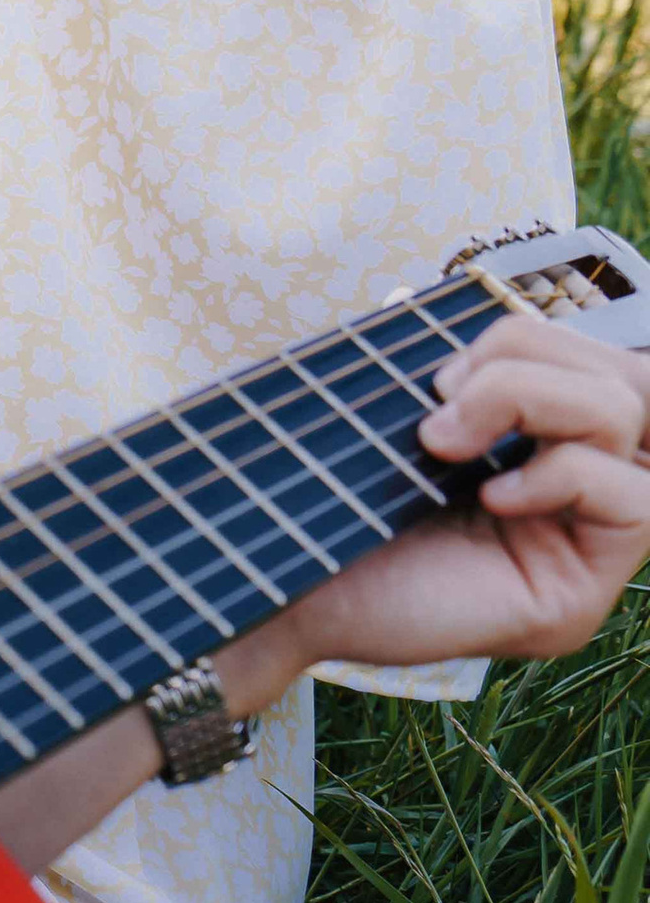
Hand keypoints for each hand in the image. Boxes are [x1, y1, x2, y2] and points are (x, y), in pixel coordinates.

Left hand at [280, 315, 649, 682]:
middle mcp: (570, 494)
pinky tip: (491, 498)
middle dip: (524, 354)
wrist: (288, 602)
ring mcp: (579, 547)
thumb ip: (450, 373)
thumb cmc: (332, 512)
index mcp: (533, 447)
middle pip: (619, 374)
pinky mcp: (578, 598)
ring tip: (444, 441)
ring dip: (527, 399)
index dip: (531, 337)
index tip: (440, 373)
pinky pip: (633, 501)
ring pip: (623, 415)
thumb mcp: (395, 421)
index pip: (592, 360)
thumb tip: (440, 301)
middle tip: (440, 397)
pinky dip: (560, 476)